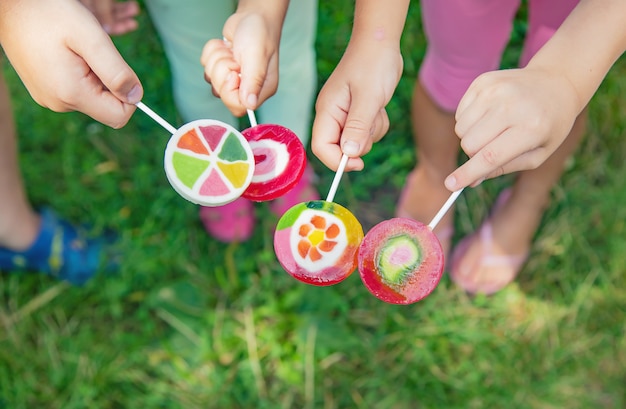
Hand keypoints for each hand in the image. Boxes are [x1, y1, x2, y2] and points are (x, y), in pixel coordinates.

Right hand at [0, 0, 142, 127]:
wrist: (9, 4)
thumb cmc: (49, 13)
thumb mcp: (91, 38)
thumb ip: (116, 71)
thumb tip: (136, 97)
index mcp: (71, 94)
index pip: (119, 116)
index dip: (129, 95)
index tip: (118, 67)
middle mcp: (59, 103)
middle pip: (106, 106)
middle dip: (110, 80)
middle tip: (91, 51)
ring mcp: (50, 97)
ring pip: (92, 95)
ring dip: (96, 73)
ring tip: (76, 47)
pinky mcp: (45, 89)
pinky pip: (77, 88)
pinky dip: (83, 71)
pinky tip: (68, 51)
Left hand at [200, 11, 281, 116]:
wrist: (253, 16)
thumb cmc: (260, 34)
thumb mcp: (257, 56)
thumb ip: (253, 81)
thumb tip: (250, 105)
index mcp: (262, 90)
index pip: (238, 106)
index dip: (229, 90)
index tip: (234, 72)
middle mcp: (248, 88)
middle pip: (221, 93)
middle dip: (222, 70)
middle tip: (235, 57)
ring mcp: (234, 79)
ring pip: (211, 80)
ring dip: (217, 59)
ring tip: (232, 50)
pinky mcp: (222, 69)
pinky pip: (205, 67)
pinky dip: (212, 53)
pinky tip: (226, 46)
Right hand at [311, 40, 402, 170]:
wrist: (380, 44)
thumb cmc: (372, 65)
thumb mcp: (368, 98)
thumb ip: (358, 127)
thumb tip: (349, 154)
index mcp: (327, 111)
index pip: (321, 148)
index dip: (338, 161)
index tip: (359, 163)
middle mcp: (332, 115)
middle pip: (340, 148)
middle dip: (361, 143)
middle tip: (372, 121)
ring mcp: (344, 115)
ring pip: (357, 142)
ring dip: (371, 132)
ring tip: (376, 108)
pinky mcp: (357, 114)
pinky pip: (366, 133)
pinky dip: (376, 125)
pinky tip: (379, 107)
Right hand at [445, 67, 579, 189]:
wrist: (557, 82)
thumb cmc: (548, 126)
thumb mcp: (537, 154)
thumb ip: (504, 168)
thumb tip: (471, 181)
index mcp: (531, 128)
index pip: (491, 156)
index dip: (468, 173)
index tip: (450, 185)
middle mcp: (512, 106)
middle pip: (469, 143)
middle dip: (474, 153)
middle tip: (492, 148)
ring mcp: (495, 90)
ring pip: (460, 129)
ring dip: (471, 136)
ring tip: (493, 129)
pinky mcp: (483, 81)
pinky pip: (460, 113)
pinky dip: (469, 120)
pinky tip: (489, 114)